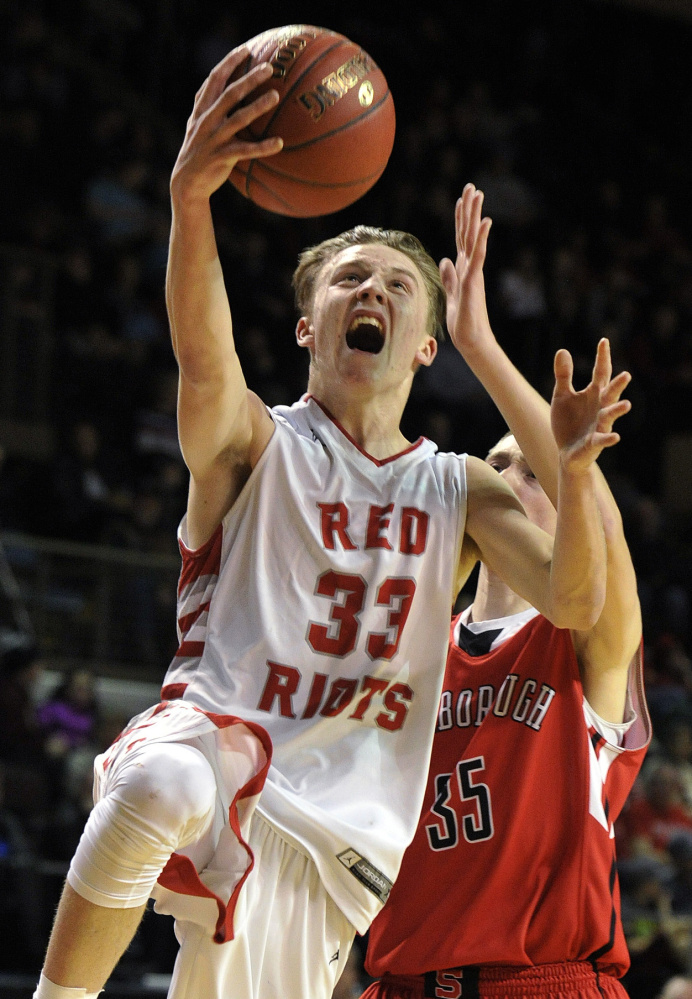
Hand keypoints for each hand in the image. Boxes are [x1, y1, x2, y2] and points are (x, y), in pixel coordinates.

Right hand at [170, 47, 282, 205]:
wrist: (186, 181)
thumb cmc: (199, 149)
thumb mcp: (198, 123)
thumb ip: (209, 104)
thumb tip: (224, 85)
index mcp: (202, 109)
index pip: (215, 78)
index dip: (230, 62)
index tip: (246, 49)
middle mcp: (207, 120)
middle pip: (229, 93)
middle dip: (249, 78)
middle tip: (269, 68)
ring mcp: (214, 138)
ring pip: (238, 119)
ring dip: (257, 106)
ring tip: (275, 96)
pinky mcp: (222, 157)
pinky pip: (246, 151)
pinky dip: (263, 147)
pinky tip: (280, 143)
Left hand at [439, 183, 492, 355]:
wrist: (470, 339)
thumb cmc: (462, 320)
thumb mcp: (451, 294)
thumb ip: (448, 277)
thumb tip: (444, 260)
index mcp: (463, 268)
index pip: (461, 238)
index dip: (461, 218)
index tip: (461, 199)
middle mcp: (470, 266)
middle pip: (468, 232)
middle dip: (469, 209)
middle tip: (472, 187)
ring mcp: (473, 272)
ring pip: (474, 238)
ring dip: (475, 216)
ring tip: (478, 194)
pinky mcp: (473, 280)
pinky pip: (478, 255)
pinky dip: (482, 238)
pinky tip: (486, 222)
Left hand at [551, 338, 631, 472]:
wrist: (567, 452)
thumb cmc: (568, 423)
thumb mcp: (562, 396)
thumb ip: (563, 375)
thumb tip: (562, 350)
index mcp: (593, 394)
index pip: (600, 373)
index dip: (602, 358)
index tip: (604, 341)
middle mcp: (600, 408)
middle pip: (610, 393)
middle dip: (617, 385)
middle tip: (626, 375)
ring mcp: (599, 425)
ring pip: (610, 416)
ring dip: (617, 410)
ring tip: (626, 405)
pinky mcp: (594, 442)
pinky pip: (603, 439)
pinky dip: (608, 438)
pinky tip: (615, 437)